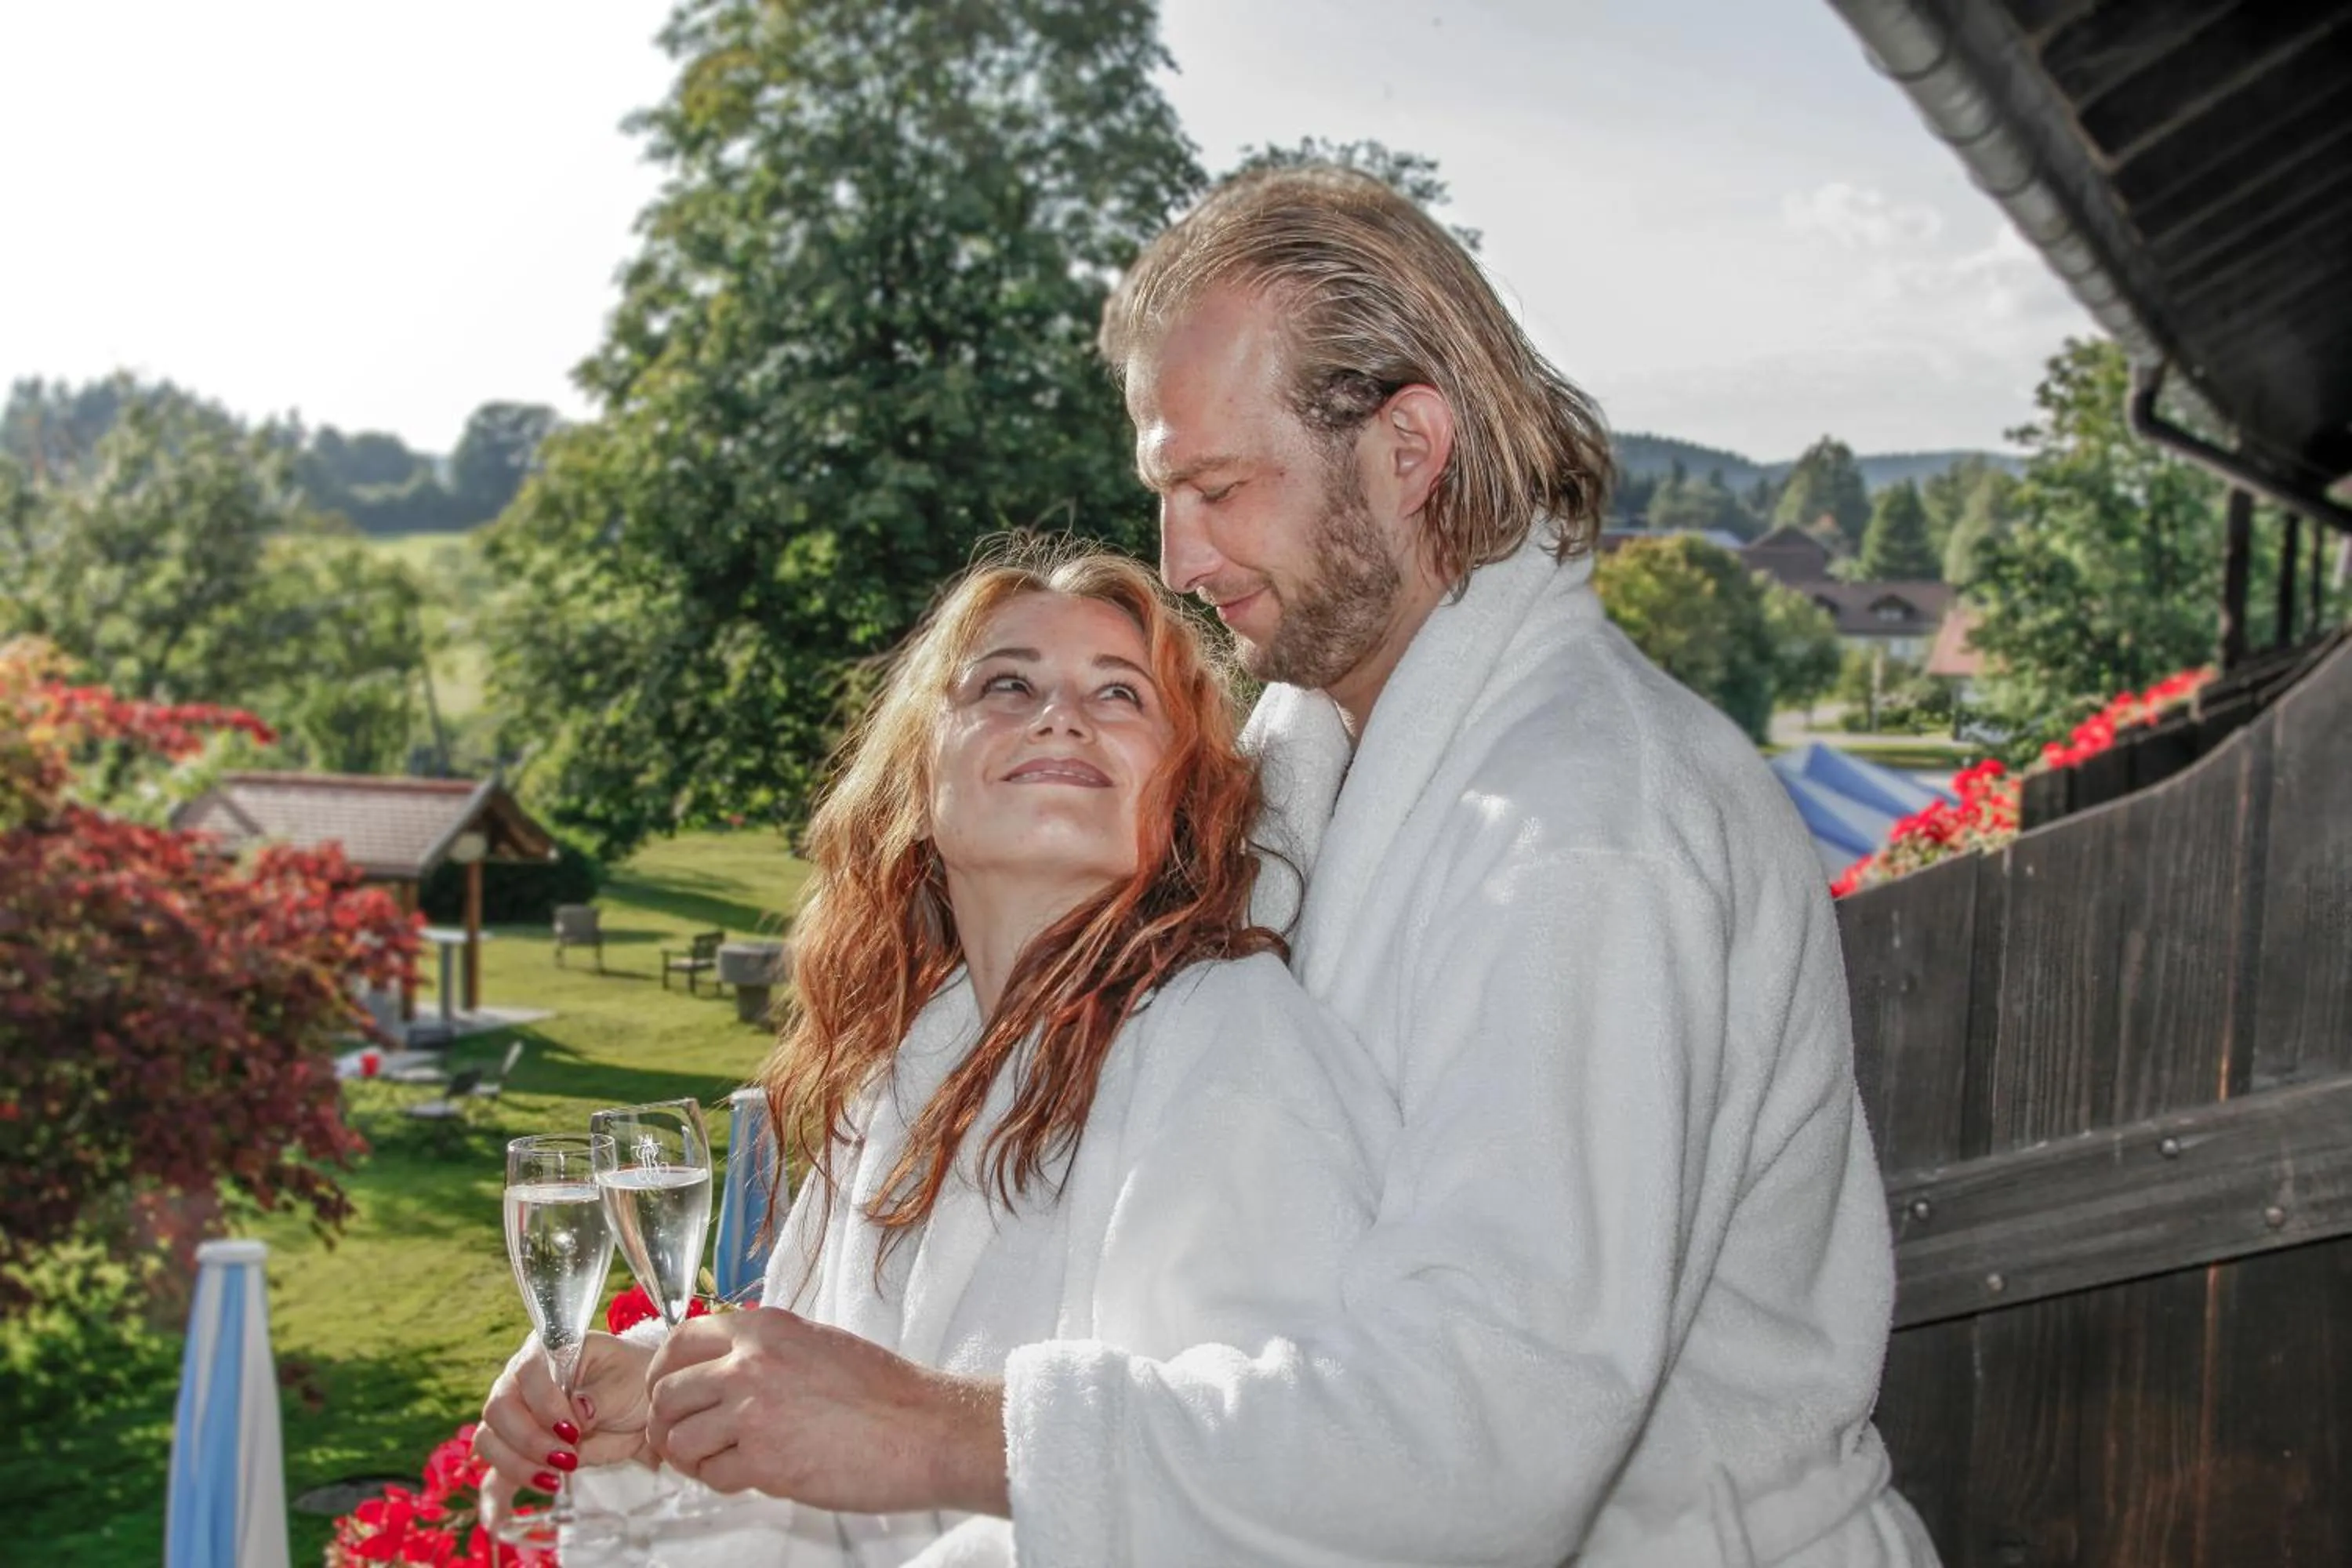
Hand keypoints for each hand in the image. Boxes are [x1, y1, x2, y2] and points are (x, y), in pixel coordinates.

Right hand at [472, 1331, 654, 1526]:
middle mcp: (520, 1381)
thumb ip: (601, 1396)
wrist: (639, 1406)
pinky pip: (495, 1474)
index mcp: (547, 1352)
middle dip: (530, 1440)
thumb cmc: (631, 1381)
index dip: (544, 1403)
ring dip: (517, 1465)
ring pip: (490, 1441)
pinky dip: (495, 1498)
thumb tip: (578, 1410)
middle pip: (498, 1410)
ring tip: (555, 1480)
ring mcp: (514, 1417)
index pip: (526, 1371)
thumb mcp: (627, 1381)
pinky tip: (496, 1523)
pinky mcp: (520, 1451)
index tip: (573, 1428)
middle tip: (567, 1459)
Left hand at [644, 1307, 1009, 1515]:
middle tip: (688, 1441)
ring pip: (679, 1441)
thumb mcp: (815, 1344)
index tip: (667, 1394)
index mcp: (764, 1329)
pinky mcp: (764, 1461)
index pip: (679, 1341)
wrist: (924, 1429)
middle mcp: (750, 1363)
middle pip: (666, 1395)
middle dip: (668, 1424)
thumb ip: (763, 1351)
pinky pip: (713, 1477)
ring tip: (725, 1462)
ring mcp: (753, 1411)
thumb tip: (718, 1370)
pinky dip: (726, 1483)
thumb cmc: (882, 1391)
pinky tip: (753, 1477)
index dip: (662, 1373)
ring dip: (695, 1459)